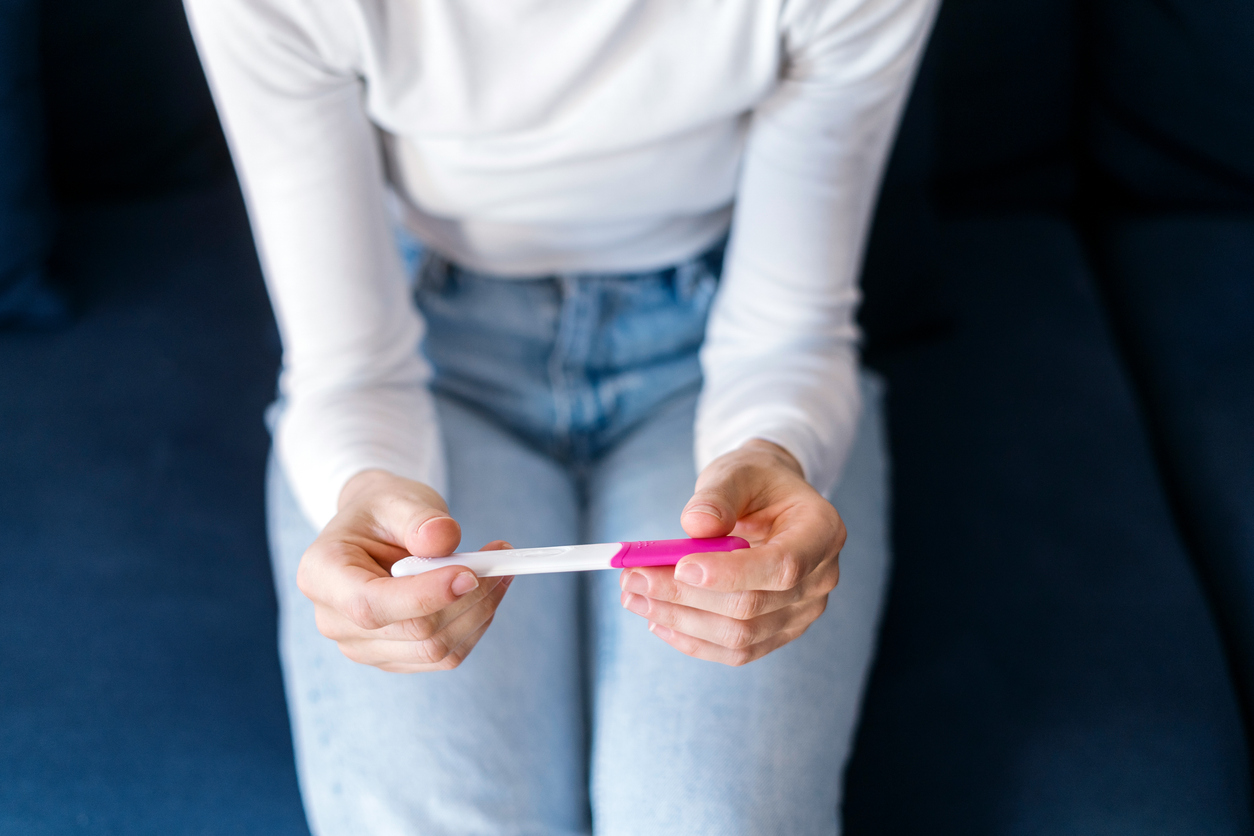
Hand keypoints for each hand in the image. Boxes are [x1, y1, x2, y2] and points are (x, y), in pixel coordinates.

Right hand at [296, 469, 512, 672]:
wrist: (379, 530)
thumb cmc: (384, 512)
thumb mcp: (397, 498)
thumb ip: (419, 518)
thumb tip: (443, 539)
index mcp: (321, 575)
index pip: (371, 605)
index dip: (424, 596)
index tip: (470, 573)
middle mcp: (333, 620)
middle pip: (412, 631)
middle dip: (467, 597)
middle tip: (502, 557)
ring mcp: (362, 646)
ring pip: (435, 649)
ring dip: (479, 611)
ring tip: (499, 568)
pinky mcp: (393, 658)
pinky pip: (444, 656)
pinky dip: (475, 624)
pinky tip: (485, 591)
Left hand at [619, 440, 844, 665]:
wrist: (769, 502)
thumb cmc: (755, 482)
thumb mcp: (737, 471)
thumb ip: (718, 495)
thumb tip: (696, 525)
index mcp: (822, 532)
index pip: (783, 566)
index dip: (731, 573)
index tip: (680, 567)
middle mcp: (821, 578)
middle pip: (752, 606)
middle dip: (686, 596)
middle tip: (634, 578)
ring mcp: (802, 612)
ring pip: (739, 635)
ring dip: (680, 620)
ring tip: (634, 597)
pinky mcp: (778, 632)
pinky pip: (735, 650)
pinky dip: (692, 639)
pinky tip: (658, 620)